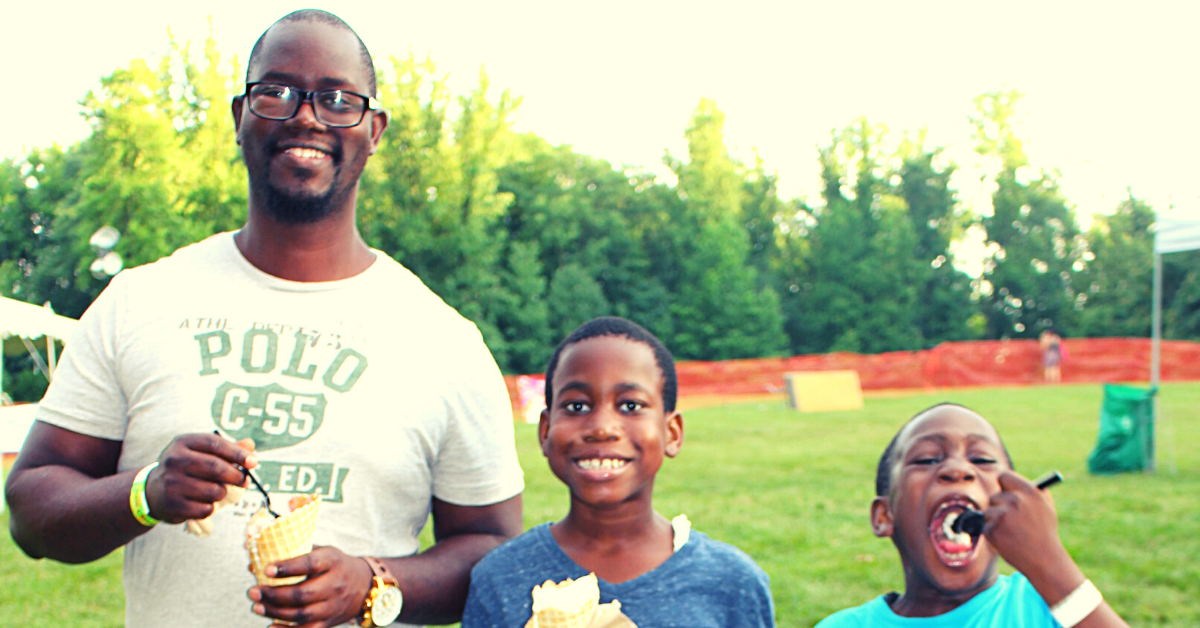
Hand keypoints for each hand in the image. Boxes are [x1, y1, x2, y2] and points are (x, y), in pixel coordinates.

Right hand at [143, 433, 256, 523]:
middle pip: (215, 468)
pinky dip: (211, 508)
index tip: (253, 462)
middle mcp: (174, 460)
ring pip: (214, 491)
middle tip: (245, 481)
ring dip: (223, 493)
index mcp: (183, 443)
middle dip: (236, 476)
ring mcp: (172, 483)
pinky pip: (206, 509)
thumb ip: (226, 448)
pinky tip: (204, 503)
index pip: (215, 444)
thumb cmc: (186, 468)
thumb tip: (250, 445)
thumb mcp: (200, 452)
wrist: (153, 492)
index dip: (237, 453)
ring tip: (218, 491)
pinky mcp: (173, 505)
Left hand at [248, 546, 373, 627]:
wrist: (364, 585)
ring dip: (275, 612)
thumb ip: (293, 555)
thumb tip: (255, 562)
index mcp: (332, 562)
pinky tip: (270, 626)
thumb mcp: (322, 552)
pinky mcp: (328, 622)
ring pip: (301, 614)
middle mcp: (334, 585)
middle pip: (303, 594)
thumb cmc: (336, 566)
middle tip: (253, 592)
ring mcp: (332, 606)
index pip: (310, 564)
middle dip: (274, 594)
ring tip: (256, 606)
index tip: (267, 568)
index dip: (288, 567)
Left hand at [982, 470, 1071, 580]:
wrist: (1044, 560)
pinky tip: (1006, 540)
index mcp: (1029, 492)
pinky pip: (985, 525)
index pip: (1004, 476)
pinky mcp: (991, 528)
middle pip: (994, 497)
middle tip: (1007, 518)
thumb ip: (1033, 491)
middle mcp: (1014, 500)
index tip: (1003, 490)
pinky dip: (992, 533)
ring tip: (1011, 533)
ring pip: (988, 512)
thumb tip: (1014, 481)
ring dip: (995, 521)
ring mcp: (1001, 514)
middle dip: (999, 507)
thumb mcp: (1046, 507)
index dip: (1003, 485)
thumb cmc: (1045, 533)